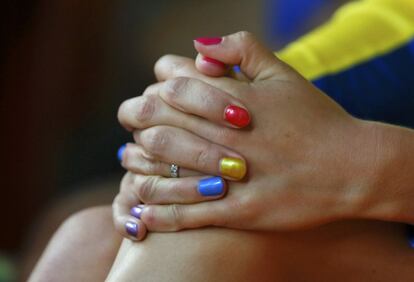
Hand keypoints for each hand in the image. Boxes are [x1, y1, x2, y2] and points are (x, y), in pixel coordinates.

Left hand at [115, 31, 378, 235]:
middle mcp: (225, 136)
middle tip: (133, 129)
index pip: (169, 86)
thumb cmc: (316, 119)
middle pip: (155, 123)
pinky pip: (185, 216)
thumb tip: (199, 45)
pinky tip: (140, 211)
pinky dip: (157, 212)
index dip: (153, 90)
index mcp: (233, 99)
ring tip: (129, 166)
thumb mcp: (284, 74)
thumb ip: (242, 50)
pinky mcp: (239, 212)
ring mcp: (231, 176)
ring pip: (162, 169)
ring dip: (138, 167)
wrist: (352, 167)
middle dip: (136, 122)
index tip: (152, 98)